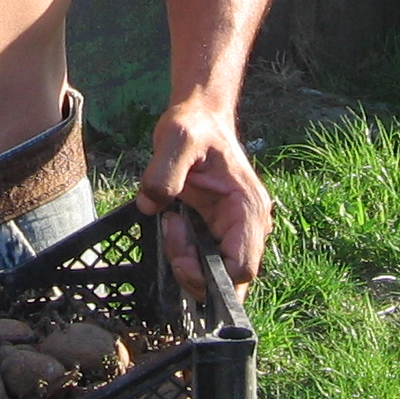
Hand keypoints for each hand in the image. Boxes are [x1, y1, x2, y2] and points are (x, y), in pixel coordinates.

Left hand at [133, 96, 271, 297]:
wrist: (198, 118)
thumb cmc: (194, 126)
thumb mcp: (177, 139)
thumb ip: (163, 173)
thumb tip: (150, 206)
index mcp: (249, 209)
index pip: (242, 269)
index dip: (207, 274)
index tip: (179, 252)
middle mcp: (249, 226)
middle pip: (230, 280)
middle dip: (195, 271)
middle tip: (171, 235)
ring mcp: (235, 231)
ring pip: (216, 274)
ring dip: (188, 263)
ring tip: (171, 224)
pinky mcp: (219, 231)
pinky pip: (206, 260)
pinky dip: (186, 255)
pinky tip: (173, 226)